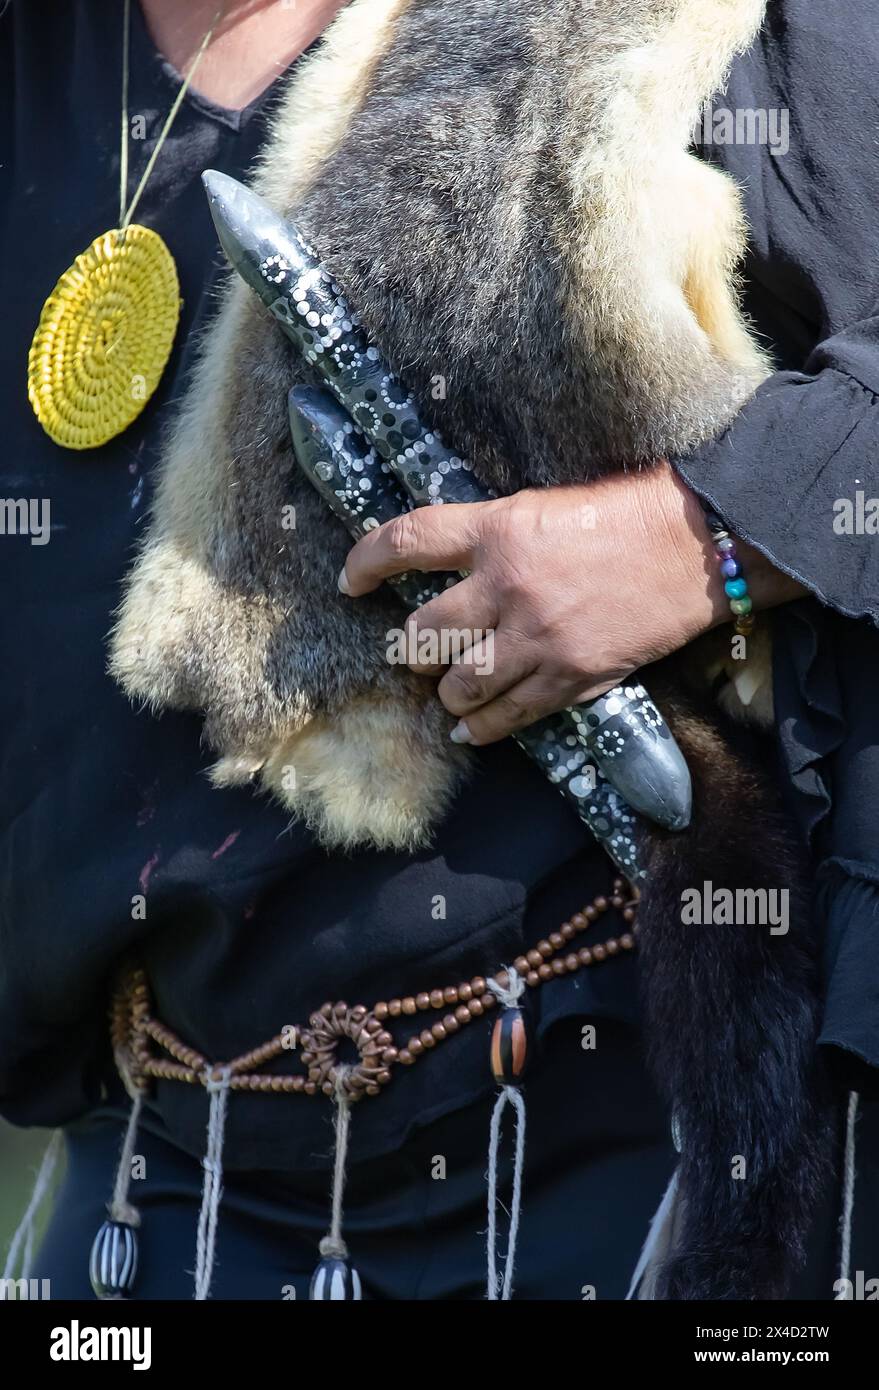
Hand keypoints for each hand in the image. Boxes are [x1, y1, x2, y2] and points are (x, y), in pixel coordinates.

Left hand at [339, 463, 804, 744]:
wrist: (696, 546)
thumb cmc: (624, 515)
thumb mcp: (543, 506)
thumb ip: (492, 536)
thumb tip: (444, 565)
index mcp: (498, 530)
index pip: (407, 541)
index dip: (366, 561)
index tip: (348, 580)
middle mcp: (507, 587)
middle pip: (422, 633)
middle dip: (409, 647)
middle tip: (412, 649)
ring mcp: (537, 638)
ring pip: (457, 685)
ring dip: (444, 690)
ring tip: (448, 687)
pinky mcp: (569, 677)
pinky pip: (506, 717)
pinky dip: (480, 728)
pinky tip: (469, 729)